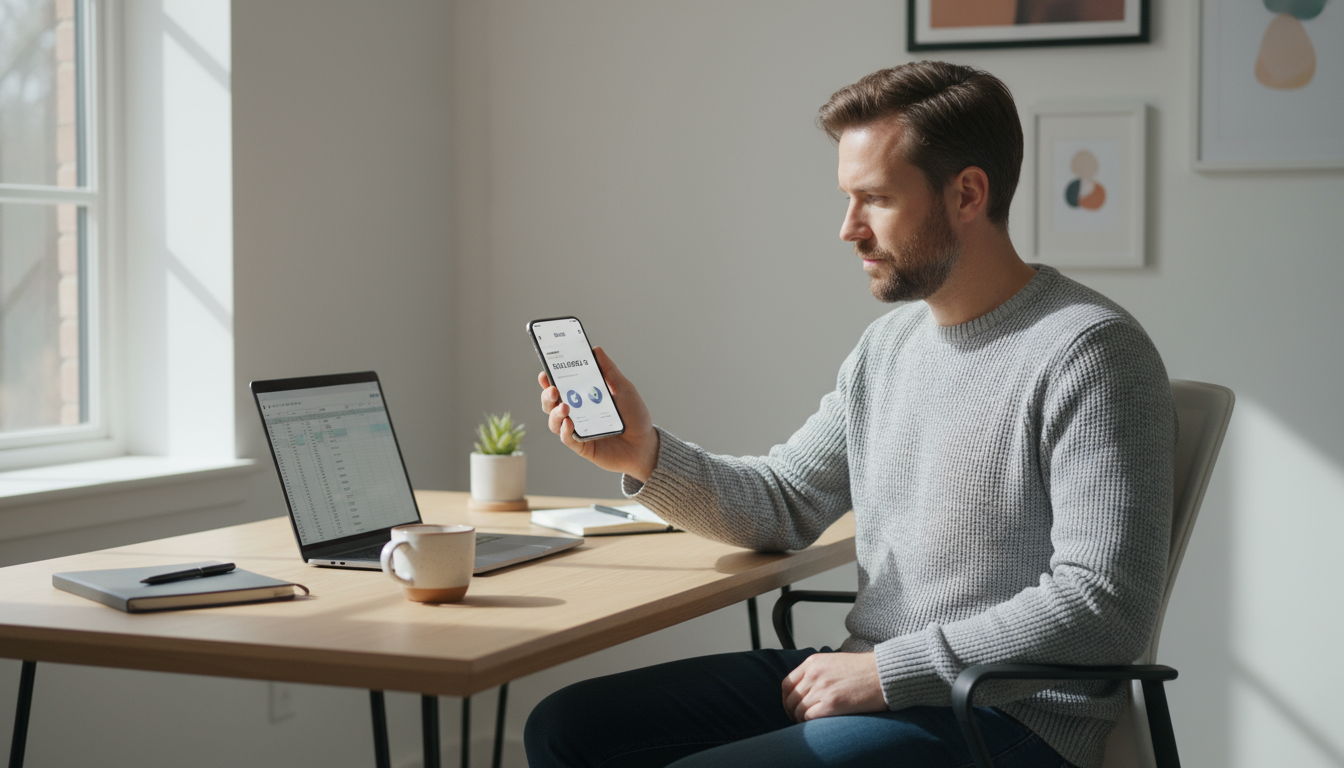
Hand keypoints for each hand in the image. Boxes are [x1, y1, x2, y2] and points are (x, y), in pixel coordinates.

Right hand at [538, 346, 659, 481]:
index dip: (548, 380)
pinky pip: (567, 439)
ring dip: (555, 413)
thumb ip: (609, 370)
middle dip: (547, 395)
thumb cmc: (634, 415)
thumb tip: (596, 350)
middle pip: (550, 404)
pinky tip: (569, 423)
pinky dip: (565, 431)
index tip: (545, 372)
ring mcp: (577, 430)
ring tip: (564, 406)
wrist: (645, 443)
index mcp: (582, 397)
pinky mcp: (582, 446)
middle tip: (552, 388)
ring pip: (554, 422)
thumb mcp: (623, 388)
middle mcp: (576, 413)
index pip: (560, 387)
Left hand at [781, 652, 885, 722]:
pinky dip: (810, 722)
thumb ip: (816, 672)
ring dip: (801, 719)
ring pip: (799, 710)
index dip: (786, 699)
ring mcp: (822, 689)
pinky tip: (817, 723)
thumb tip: (804, 689)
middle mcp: (814, 674)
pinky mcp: (832, 704)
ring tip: (808, 723)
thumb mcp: (833, 662)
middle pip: (791, 699)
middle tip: (798, 718)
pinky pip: (810, 717)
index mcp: (813, 662)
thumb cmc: (863, 669)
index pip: (787, 684)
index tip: (791, 706)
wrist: (883, 673)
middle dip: (792, 711)